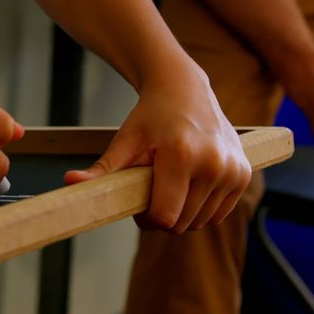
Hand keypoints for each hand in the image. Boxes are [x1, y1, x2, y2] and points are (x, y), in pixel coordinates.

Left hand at [64, 69, 251, 232]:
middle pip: (182, 223)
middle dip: (163, 216)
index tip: (140, 202)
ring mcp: (232, 170)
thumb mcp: (124, 141)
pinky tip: (191, 183)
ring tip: (172, 184)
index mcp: (182, 155)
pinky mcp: (244, 174)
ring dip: (183, 213)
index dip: (147, 219)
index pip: (165, 216)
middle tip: (153, 190)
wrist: (185, 89)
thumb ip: (101, 169)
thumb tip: (69, 182)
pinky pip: (218, 214)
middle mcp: (213, 163)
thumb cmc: (151, 116)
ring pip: (200, 222)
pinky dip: (202, 208)